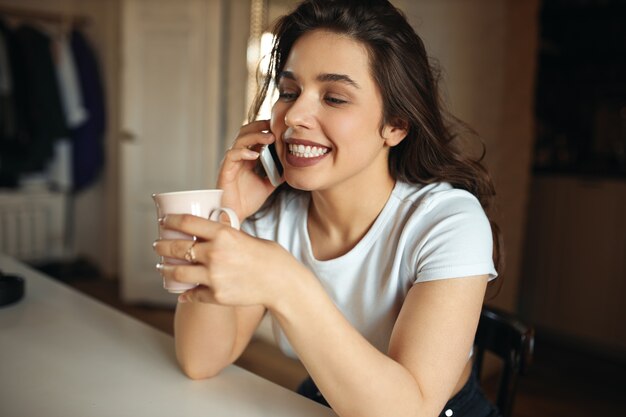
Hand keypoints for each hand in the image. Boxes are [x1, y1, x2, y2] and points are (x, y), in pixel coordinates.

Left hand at [154, 213, 301, 307]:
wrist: (281, 283)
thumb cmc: (268, 257)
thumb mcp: (245, 236)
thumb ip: (224, 234)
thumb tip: (206, 229)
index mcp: (223, 234)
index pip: (186, 223)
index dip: (170, 220)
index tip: (164, 221)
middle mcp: (215, 254)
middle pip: (176, 248)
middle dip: (162, 246)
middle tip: (157, 245)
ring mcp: (214, 276)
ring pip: (177, 273)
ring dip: (164, 270)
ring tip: (161, 268)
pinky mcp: (216, 295)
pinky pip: (192, 294)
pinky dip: (185, 293)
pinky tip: (181, 291)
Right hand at [218, 120, 282, 219]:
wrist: (235, 215)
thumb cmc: (246, 201)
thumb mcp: (267, 185)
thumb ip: (276, 175)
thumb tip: (290, 168)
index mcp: (247, 158)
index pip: (255, 137)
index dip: (265, 129)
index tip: (280, 126)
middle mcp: (238, 157)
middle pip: (246, 132)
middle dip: (260, 126)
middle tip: (275, 125)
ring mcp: (231, 162)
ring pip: (240, 140)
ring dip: (255, 136)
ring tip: (270, 137)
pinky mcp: (225, 170)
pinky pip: (232, 155)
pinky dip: (244, 152)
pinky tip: (255, 155)